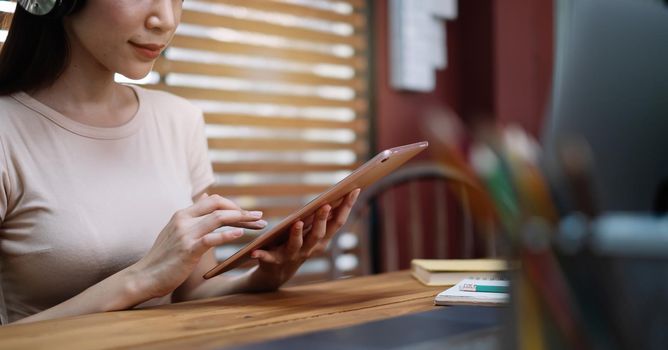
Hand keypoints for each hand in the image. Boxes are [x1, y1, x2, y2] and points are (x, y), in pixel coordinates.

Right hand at [132, 194, 266, 298]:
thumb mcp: (176, 231)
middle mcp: (184, 219)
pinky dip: (228, 234)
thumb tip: (206, 198)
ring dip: (243, 219)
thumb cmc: (164, 258)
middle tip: (260, 217)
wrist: (144, 277)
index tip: (248, 213)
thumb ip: (192, 216)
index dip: (233, 205)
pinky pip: (212, 238)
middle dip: (242, 210)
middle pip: (219, 205)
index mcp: (182, 214)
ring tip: (259, 224)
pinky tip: (241, 235)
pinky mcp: (188, 249)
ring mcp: (185, 234)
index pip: (213, 201)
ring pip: (219, 218)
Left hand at [247, 189, 360, 290]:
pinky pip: (268, 258)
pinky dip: (262, 255)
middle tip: (325, 205)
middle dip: (321, 219)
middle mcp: (310, 249)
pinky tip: (255, 252)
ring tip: (297, 223)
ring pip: (297, 245)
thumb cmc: (297, 244)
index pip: (337, 222)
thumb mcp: (311, 231)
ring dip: (297, 234)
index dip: (347, 207)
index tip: (354, 189)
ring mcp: (292, 255)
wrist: (277, 272)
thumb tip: (333, 195)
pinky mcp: (274, 260)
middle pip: (318, 234)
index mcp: (322, 240)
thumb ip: (320, 217)